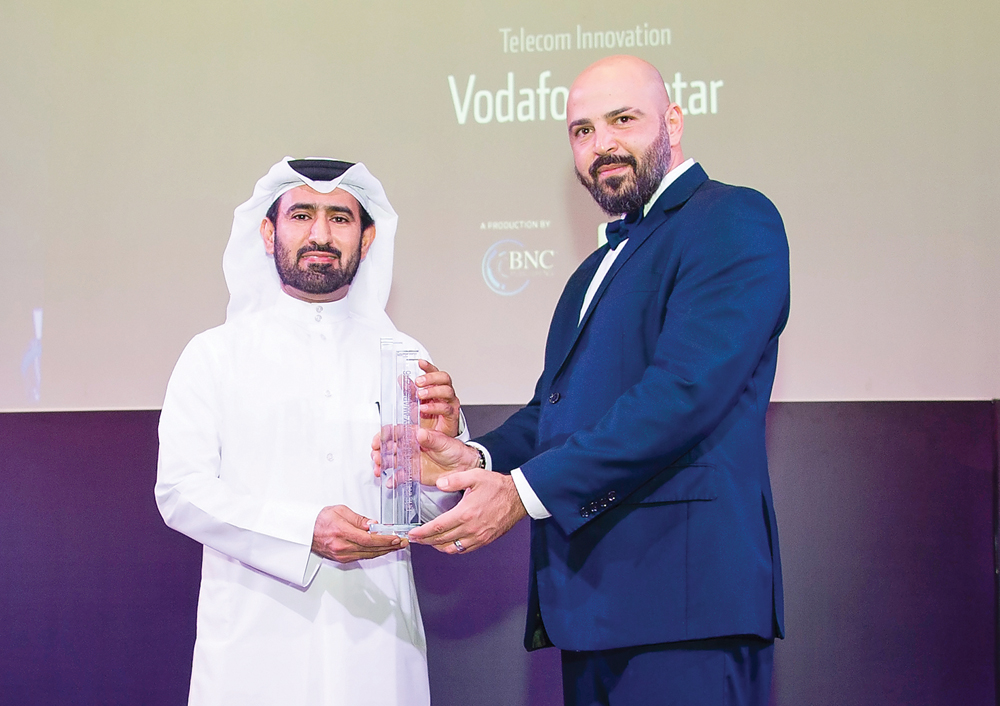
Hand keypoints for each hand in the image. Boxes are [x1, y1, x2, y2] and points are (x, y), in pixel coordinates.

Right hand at [311, 505, 406, 562]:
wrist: (305, 530)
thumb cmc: (320, 518)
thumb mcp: (340, 510)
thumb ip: (359, 519)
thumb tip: (374, 525)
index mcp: (341, 532)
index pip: (369, 539)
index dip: (385, 540)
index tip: (396, 538)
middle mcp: (341, 546)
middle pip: (371, 549)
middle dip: (390, 546)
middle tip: (402, 542)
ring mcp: (341, 555)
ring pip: (368, 555)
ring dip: (384, 551)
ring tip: (396, 546)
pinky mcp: (341, 559)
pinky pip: (362, 557)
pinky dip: (374, 553)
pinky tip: (382, 549)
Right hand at [372, 427, 479, 486]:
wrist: (463, 467)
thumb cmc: (455, 450)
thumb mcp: (444, 442)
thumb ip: (431, 438)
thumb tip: (420, 433)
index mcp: (417, 435)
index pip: (397, 432)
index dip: (385, 436)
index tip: (378, 441)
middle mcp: (411, 447)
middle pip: (390, 447)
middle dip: (380, 451)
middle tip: (376, 457)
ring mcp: (411, 460)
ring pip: (392, 461)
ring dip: (383, 465)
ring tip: (379, 469)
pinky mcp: (413, 473)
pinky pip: (400, 476)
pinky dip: (393, 479)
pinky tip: (390, 482)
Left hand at [407, 469, 526, 553]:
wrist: (518, 497)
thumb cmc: (498, 487)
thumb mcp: (475, 476)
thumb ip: (455, 479)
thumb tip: (439, 484)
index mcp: (465, 513)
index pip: (438, 527)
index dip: (423, 532)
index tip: (413, 534)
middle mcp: (471, 528)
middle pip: (442, 540)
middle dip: (426, 541)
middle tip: (415, 539)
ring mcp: (479, 537)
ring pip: (453, 549)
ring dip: (438, 546)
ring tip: (430, 541)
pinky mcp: (485, 540)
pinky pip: (465, 550)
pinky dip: (453, 549)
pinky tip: (449, 543)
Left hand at [415, 360, 460, 436]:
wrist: (433, 436)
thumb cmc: (427, 418)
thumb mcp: (414, 402)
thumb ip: (409, 390)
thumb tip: (402, 378)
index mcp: (437, 387)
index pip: (435, 372)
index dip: (428, 367)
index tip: (420, 362)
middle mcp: (445, 393)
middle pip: (444, 378)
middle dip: (431, 378)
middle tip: (419, 382)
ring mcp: (450, 403)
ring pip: (447, 391)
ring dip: (433, 391)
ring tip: (420, 395)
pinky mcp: (452, 415)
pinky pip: (446, 408)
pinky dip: (434, 407)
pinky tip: (424, 408)